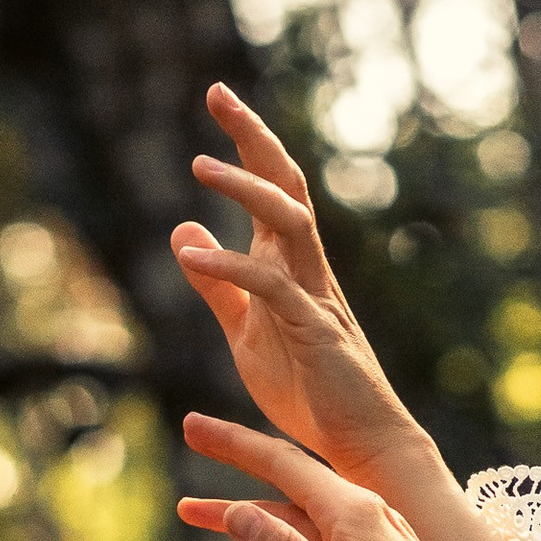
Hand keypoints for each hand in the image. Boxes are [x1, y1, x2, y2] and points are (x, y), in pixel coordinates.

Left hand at [169, 88, 423, 490]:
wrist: (359, 447)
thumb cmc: (309, 392)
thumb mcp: (245, 333)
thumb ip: (216, 285)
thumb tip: (181, 232)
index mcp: (290, 266)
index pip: (271, 187)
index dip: (246, 142)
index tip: (218, 98)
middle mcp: (307, 269)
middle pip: (286, 184)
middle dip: (253, 137)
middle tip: (217, 93)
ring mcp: (315, 297)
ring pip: (289, 221)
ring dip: (245, 190)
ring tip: (200, 167)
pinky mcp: (314, 331)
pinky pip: (273, 286)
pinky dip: (231, 266)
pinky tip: (193, 256)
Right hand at [177, 412, 540, 540]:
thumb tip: (238, 513)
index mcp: (353, 510)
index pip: (281, 463)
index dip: (233, 443)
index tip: (192, 425)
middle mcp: (359, 517)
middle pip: (282, 485)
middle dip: (233, 466)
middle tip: (192, 437)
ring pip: (288, 527)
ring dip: (240, 525)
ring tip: (189, 513)